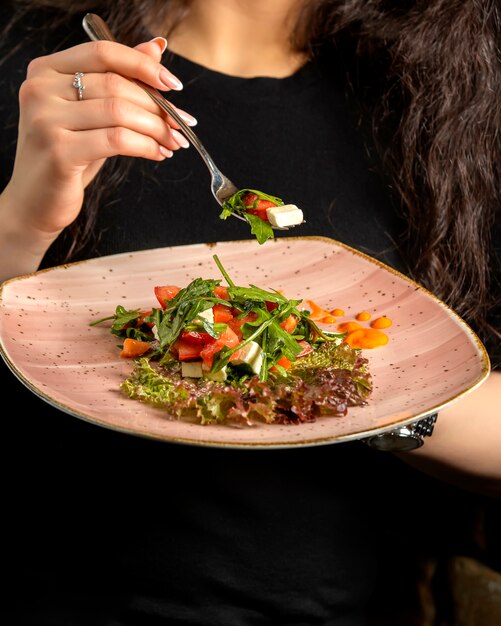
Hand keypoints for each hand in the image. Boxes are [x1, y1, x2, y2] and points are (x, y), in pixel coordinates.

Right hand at [3, 37, 194, 241]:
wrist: (36, 202)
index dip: (143, 65)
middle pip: (116, 85)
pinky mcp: (58, 151)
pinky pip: (117, 140)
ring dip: (157, 128)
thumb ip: (118, 80)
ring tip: (174, 142)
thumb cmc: (68, 156)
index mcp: (46, 70)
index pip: (102, 52)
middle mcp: (40, 90)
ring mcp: (46, 120)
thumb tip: (156, 49)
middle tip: (183, 124)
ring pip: (120, 112)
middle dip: (158, 106)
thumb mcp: (93, 114)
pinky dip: (146, 146)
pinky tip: (159, 154)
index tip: (174, 85)